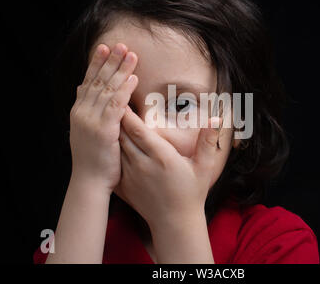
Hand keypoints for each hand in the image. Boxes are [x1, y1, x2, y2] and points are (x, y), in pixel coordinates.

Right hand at [69, 43, 137, 193]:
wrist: (89, 182)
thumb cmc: (93, 159)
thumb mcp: (86, 132)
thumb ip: (89, 112)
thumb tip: (87, 93)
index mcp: (78, 111)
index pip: (88, 81)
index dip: (97, 64)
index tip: (105, 48)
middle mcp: (82, 112)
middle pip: (98, 80)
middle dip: (110, 61)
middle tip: (121, 44)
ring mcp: (91, 120)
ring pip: (107, 89)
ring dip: (120, 70)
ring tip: (131, 54)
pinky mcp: (103, 129)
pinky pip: (116, 104)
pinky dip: (124, 89)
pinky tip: (133, 78)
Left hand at [114, 105, 222, 228]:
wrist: (175, 221)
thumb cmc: (192, 192)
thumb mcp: (204, 167)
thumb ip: (208, 141)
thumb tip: (216, 117)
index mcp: (162, 157)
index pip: (138, 130)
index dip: (127, 113)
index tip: (122, 97)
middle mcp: (142, 165)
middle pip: (122, 135)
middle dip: (115, 118)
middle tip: (109, 101)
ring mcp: (130, 177)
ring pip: (114, 149)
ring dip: (110, 133)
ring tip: (104, 117)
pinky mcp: (123, 186)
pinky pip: (111, 164)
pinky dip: (107, 152)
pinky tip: (104, 143)